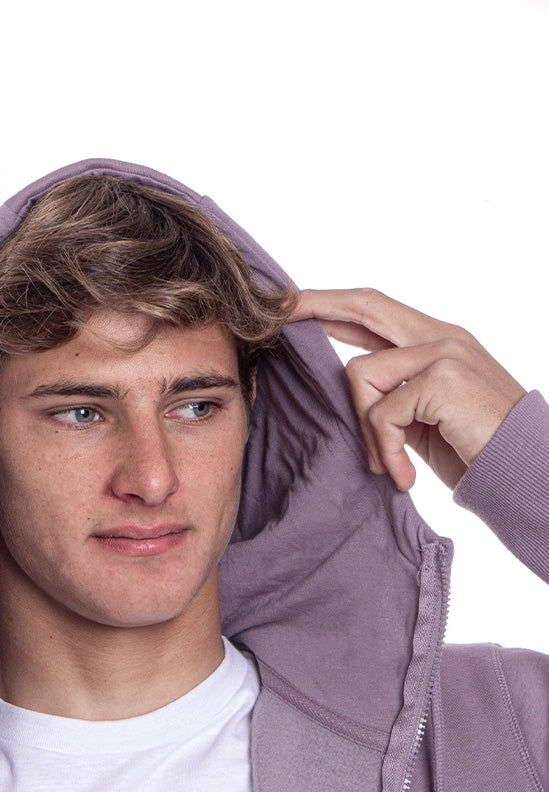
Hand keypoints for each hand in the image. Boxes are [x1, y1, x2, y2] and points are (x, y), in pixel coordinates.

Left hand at [286, 288, 526, 490]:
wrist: (526, 470)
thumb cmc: (476, 449)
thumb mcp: (426, 417)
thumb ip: (393, 395)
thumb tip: (348, 390)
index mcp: (437, 340)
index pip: (375, 309)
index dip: (333, 303)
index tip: (294, 303)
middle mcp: (441, 336)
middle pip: (365, 305)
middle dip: (316, 307)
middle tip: (281, 315)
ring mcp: (442, 352)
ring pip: (361, 374)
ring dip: (366, 430)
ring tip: (390, 465)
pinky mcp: (441, 378)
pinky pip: (381, 412)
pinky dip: (386, 449)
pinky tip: (405, 474)